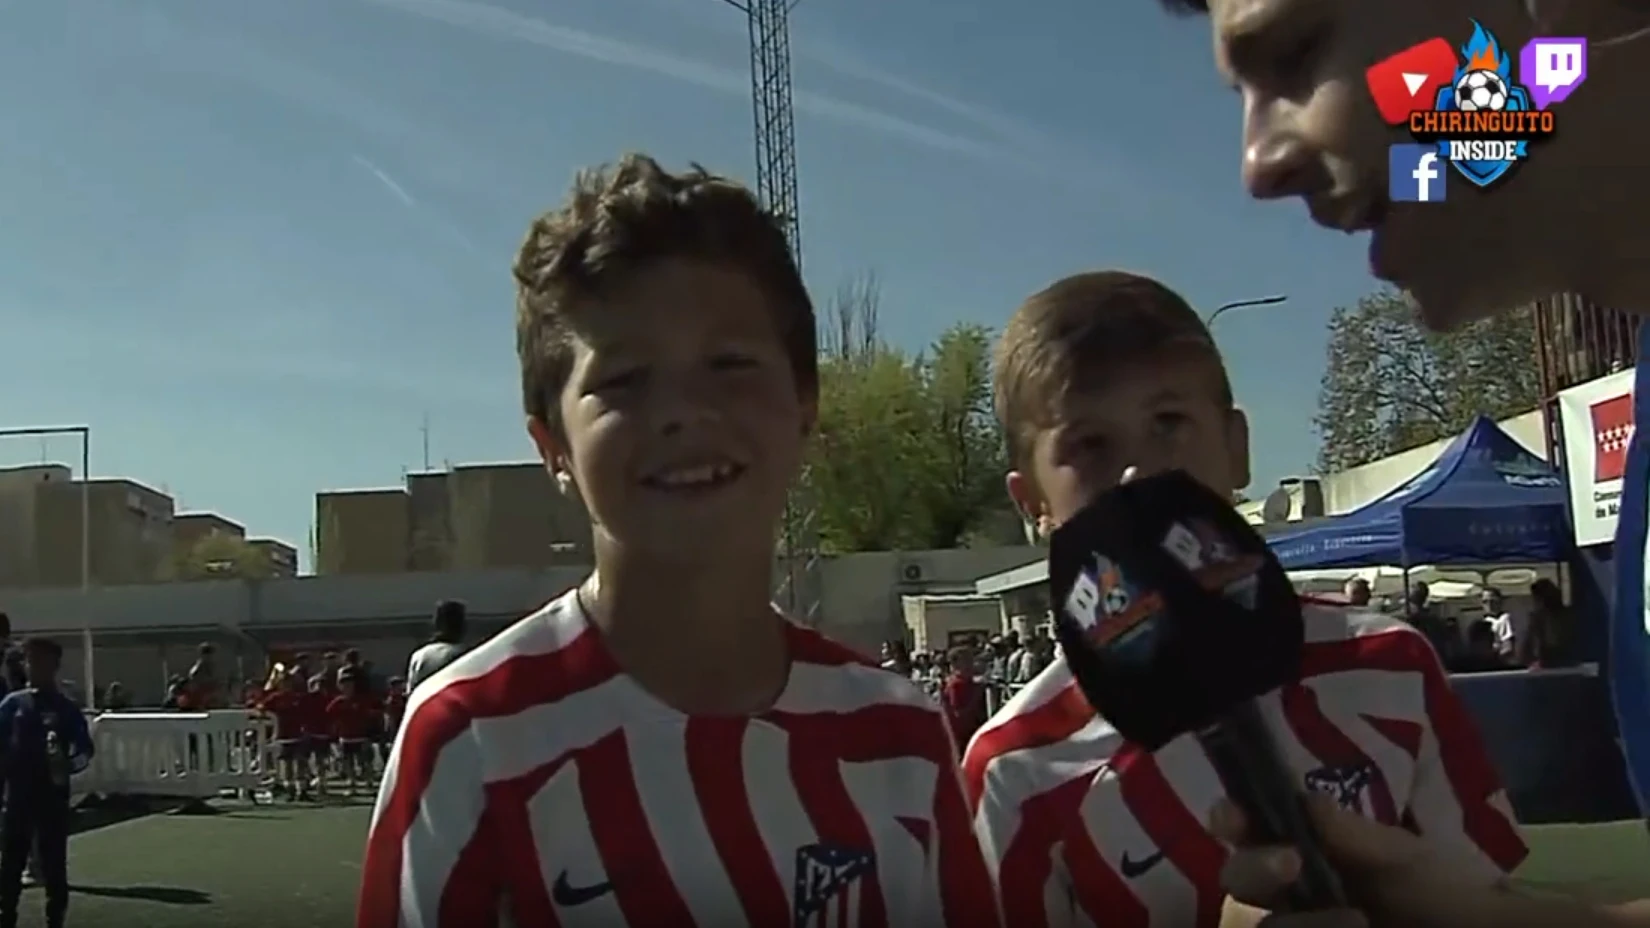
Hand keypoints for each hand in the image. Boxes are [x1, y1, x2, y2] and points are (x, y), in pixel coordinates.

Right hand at [1211, 796, 1506, 927]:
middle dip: (1255, 868)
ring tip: (1357, 922)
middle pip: (1239, 879)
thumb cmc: (1445, 895)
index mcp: (1308, 853)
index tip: (1233, 818)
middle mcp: (1294, 894)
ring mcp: (1299, 924)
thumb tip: (1299, 799)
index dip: (1233, 820)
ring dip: (1298, 921)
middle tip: (1289, 864)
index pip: (1250, 830)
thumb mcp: (1402, 859)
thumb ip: (1347, 833)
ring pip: (1258, 925)